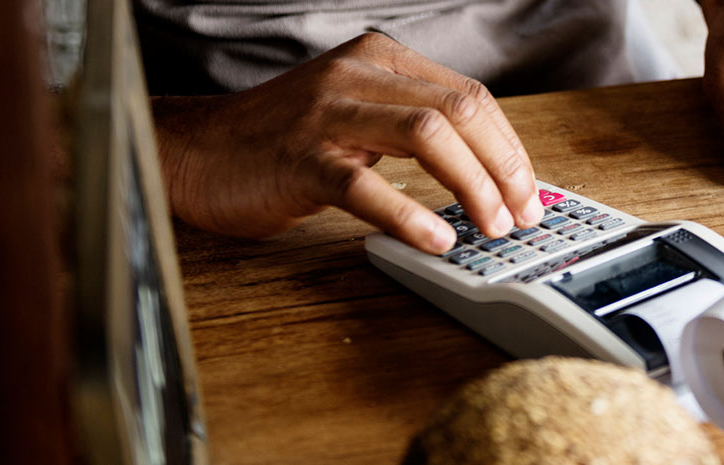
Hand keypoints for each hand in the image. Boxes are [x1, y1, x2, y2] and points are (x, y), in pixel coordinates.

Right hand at [151, 33, 542, 254]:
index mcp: (379, 60)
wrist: (193, 154)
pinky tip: (435, 240)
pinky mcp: (300, 160)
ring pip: (428, 136)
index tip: (529, 192)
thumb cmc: (279, 143)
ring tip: (490, 226)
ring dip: (473, 186)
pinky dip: (409, 215)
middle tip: (522, 215)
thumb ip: (413, 127)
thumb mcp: (356, 115)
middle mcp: (357, 76)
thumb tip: (487, 171)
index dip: (510, 148)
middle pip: (461, 111)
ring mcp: (327, 115)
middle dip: (504, 167)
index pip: (471, 97)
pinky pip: (365, 186)